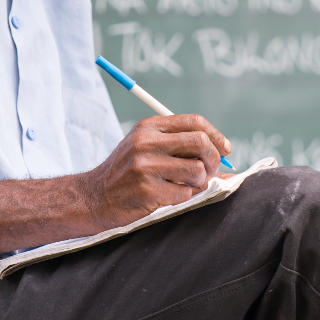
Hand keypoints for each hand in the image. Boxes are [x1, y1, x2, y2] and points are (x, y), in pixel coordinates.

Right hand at [83, 114, 231, 228]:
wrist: (94, 197)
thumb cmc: (126, 172)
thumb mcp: (145, 146)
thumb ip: (179, 144)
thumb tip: (225, 154)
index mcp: (149, 126)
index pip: (195, 122)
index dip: (216, 135)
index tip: (225, 149)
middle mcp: (147, 142)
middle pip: (200, 143)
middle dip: (214, 159)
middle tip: (211, 170)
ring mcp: (145, 166)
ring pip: (197, 170)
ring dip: (200, 181)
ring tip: (188, 184)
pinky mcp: (147, 190)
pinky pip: (185, 193)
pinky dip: (185, 196)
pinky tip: (171, 195)